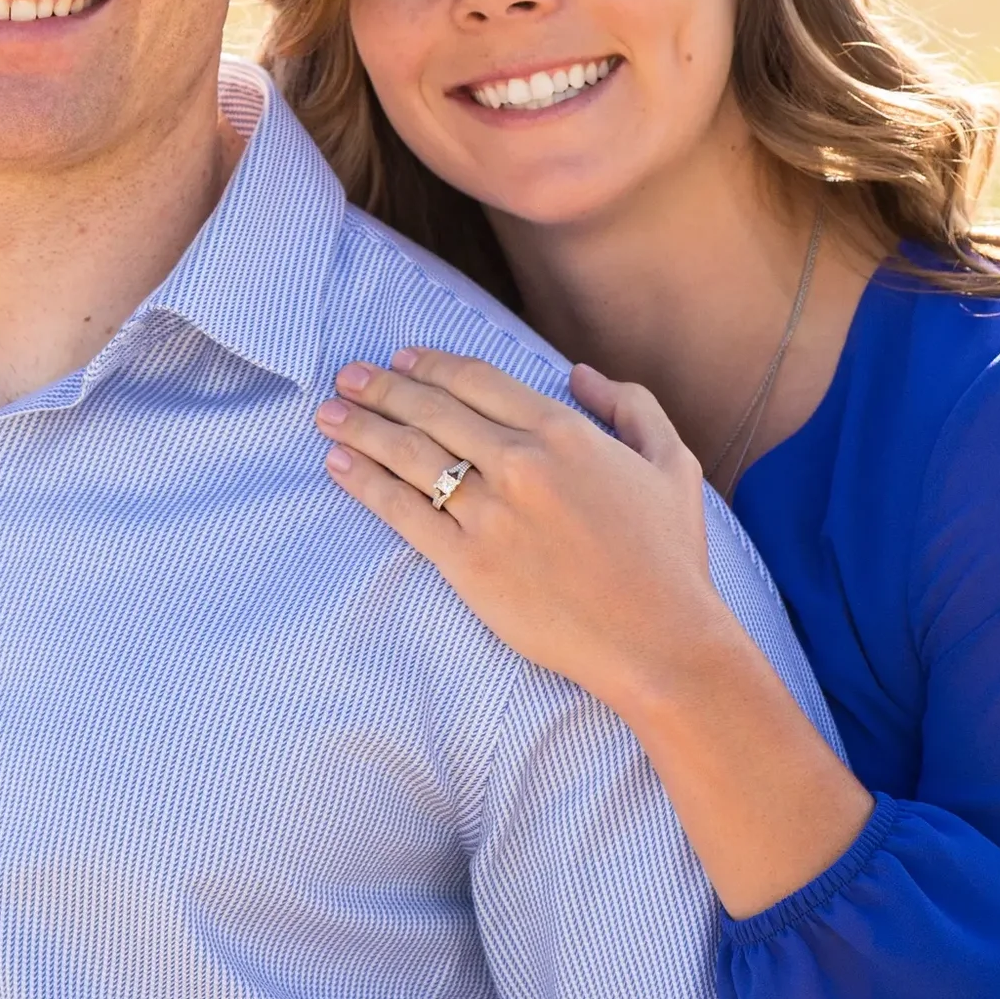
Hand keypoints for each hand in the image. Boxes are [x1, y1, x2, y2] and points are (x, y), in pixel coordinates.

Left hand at [317, 346, 874, 917]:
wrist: (659, 641)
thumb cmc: (669, 558)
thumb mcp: (671, 465)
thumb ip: (631, 406)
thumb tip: (579, 374)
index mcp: (563, 432)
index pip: (478, 380)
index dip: (432, 365)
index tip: (403, 357)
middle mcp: (519, 463)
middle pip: (432, 410)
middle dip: (381, 387)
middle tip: (347, 376)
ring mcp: (489, 514)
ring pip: (408, 455)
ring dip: (361, 427)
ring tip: (328, 414)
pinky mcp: (467, 565)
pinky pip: (402, 514)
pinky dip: (365, 483)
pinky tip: (339, 465)